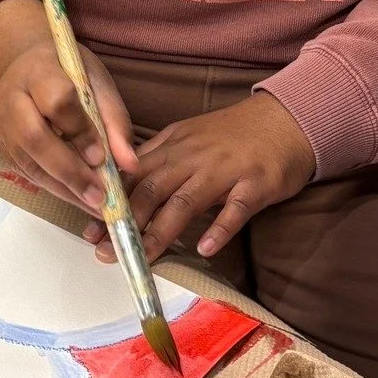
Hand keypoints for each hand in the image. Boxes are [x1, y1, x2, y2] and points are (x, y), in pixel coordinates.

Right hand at [0, 0, 136, 215]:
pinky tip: (79, 199)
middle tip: (99, 197)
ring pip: (28, 162)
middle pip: (33, 137)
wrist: (27, 65)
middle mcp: (11, 97)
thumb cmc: (68, 71)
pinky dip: (56, 188)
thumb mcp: (96, 82)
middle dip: (69, 171)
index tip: (102, 158)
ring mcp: (1, 124)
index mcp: (37, 71)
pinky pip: (27, 172)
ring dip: (64, 188)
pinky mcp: (1, 145)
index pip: (56, 101)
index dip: (79, 131)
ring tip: (94, 206)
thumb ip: (113, 120)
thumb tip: (130, 165)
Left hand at [84, 93, 314, 262]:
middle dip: (126, 222)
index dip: (111, 202)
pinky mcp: (256, 183)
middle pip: (152, 189)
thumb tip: (122, 181)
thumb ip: (158, 158)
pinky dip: (220, 228)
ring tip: (142, 257)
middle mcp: (192, 156)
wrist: (286, 119)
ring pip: (186, 201)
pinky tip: (206, 248)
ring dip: (161, 231)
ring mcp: (224, 170)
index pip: (133, 174)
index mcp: (173, 146)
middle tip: (106, 250)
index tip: (91, 228)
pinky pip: (236, 208)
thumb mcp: (189, 137)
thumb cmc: (233, 134)